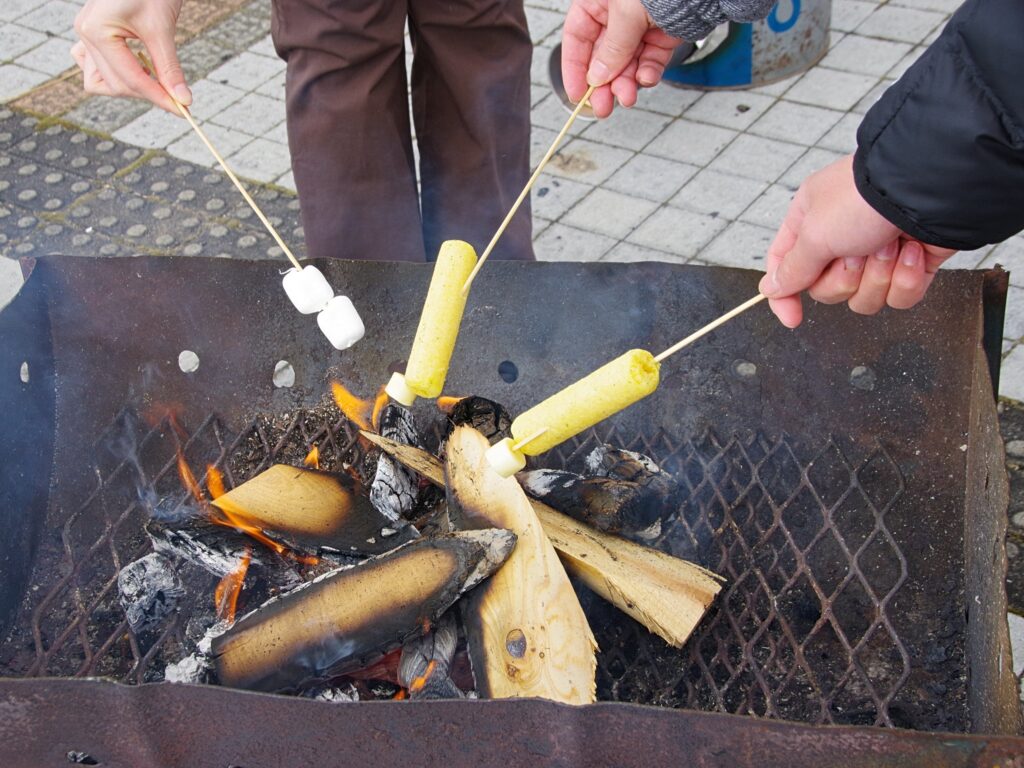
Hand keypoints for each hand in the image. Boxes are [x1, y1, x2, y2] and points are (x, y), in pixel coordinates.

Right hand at [72, 0, 188, 113]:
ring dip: (128, 86)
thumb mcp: (162, 30)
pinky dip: (117, 74)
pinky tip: (139, 67)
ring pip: (99, 81)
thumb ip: (169, 68)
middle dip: (147, 92)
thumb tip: (183, 101)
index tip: (183, 111)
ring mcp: (85, 35)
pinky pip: (95, 67)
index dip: (158, 97)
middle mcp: (85, 34)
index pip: (129, 79)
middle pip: (115, 84)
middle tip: (176, 94)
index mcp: (96, 30)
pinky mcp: (93, 35)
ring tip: (155, 76)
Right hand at [562, 0, 679, 117]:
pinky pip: (650, 60)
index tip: (577, 94)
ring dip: (626, 83)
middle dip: (604, 84)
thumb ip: (611, 48)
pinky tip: (646, 78)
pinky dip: (648, 73)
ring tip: (627, 97)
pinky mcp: (662, 35)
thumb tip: (597, 77)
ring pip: (627, 64)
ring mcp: (640, 26)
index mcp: (598, 1)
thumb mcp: (626, 14)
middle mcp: (617, 15)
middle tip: (603, 108)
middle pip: (603, 57)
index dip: (574, 68)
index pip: (577, 38)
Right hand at [758, 155, 955, 327]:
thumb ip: (792, 269)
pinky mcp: (910, 265)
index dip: (786, 296)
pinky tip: (911, 251)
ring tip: (888, 245)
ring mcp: (877, 254)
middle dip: (845, 278)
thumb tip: (771, 287)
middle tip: (855, 252)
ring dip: (877, 276)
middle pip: (828, 290)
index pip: (785, 269)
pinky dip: (905, 278)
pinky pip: (898, 297)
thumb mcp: (815, 234)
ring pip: (864, 298)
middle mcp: (841, 239)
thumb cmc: (867, 198)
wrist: (929, 190)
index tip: (793, 318)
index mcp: (810, 223)